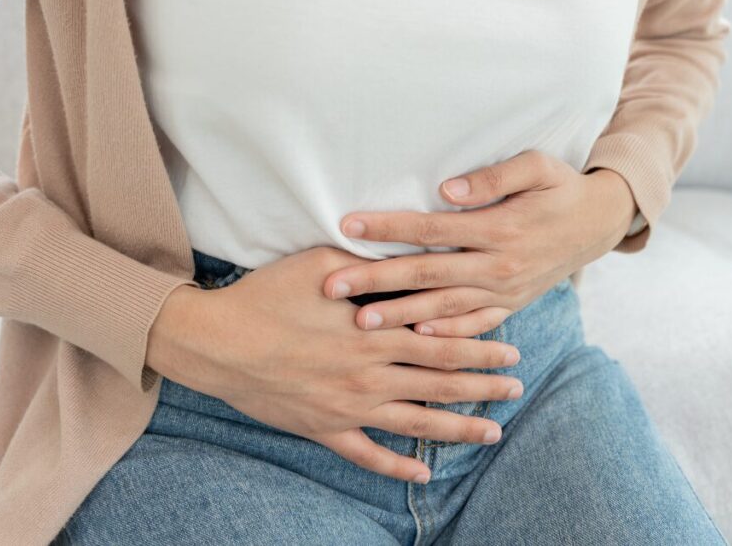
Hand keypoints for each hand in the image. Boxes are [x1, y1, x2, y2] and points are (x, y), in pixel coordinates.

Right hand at [147, 246, 523, 484]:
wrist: (215, 341)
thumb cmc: (268, 294)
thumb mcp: (324, 264)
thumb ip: (372, 267)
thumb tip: (410, 259)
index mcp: (374, 331)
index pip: (441, 339)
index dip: (479, 345)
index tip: (510, 349)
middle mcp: (370, 372)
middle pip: (440, 381)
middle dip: (483, 384)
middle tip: (516, 387)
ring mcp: (348, 406)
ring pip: (416, 421)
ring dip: (458, 427)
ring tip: (493, 430)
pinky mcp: (323, 428)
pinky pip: (367, 455)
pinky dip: (396, 465)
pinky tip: (423, 473)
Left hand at [323, 149, 637, 336]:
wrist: (598, 224)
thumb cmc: (561, 188)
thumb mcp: (538, 168)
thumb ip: (493, 178)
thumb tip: (446, 191)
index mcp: (499, 228)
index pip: (430, 228)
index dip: (388, 227)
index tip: (347, 227)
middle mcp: (498, 266)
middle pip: (426, 274)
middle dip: (376, 280)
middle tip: (332, 287)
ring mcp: (504, 291)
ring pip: (444, 307)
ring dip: (400, 315)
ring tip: (360, 321)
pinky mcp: (510, 305)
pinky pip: (474, 326)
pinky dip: (446, 335)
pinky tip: (415, 338)